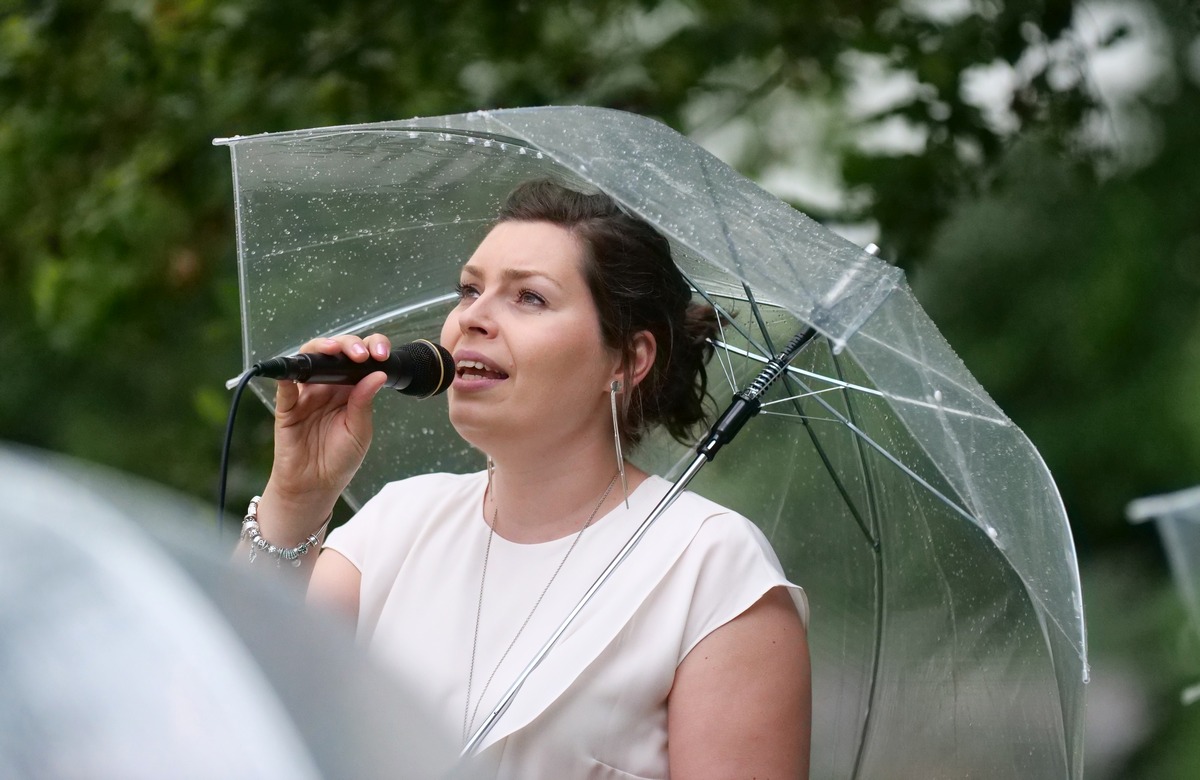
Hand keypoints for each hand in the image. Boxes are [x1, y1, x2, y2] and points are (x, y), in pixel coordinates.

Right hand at [260, 333, 392, 533]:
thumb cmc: (339, 459)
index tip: (380, 354)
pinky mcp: (287, 406)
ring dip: (321, 349)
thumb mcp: (360, 431)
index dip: (370, 348)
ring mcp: (307, 394)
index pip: (361, 360)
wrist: (315, 486)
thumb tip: (378, 375)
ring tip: (333, 351)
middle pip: (335, 352)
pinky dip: (287, 375)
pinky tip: (295, 370)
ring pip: (309, 359)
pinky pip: (285, 386)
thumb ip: (364, 402)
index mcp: (351, 389)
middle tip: (360, 354)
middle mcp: (329, 386)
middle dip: (349, 344)